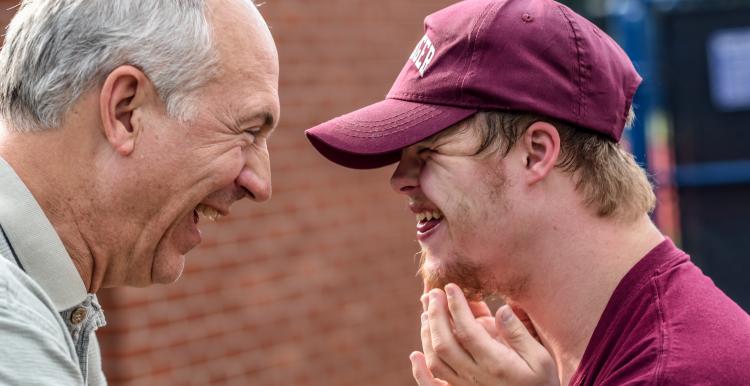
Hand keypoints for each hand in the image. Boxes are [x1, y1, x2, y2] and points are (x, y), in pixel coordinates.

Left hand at [410, 284, 558, 385]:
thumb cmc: (540, 382)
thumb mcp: (541, 358)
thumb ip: (519, 333)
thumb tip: (500, 310)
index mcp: (496, 363)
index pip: (468, 331)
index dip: (456, 307)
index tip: (450, 287)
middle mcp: (476, 376)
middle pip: (444, 344)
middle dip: (436, 315)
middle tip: (433, 293)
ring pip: (436, 361)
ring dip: (427, 334)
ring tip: (426, 311)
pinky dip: (420, 373)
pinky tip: (414, 355)